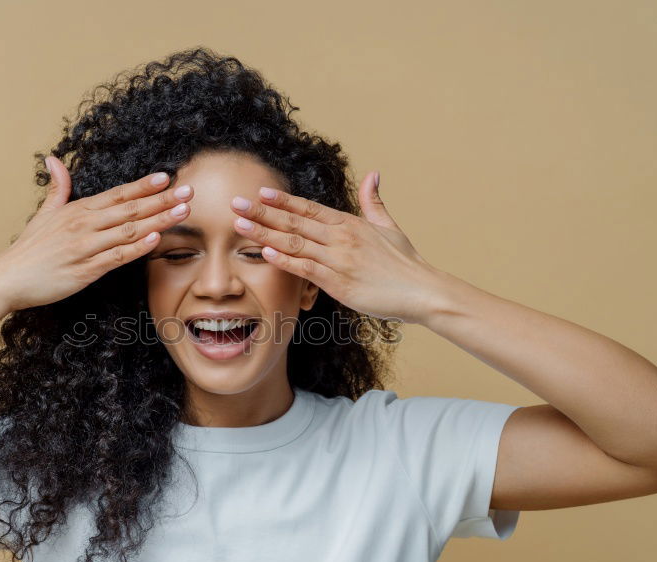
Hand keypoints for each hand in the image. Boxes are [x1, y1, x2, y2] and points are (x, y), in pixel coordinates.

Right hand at [0, 155, 193, 310]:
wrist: (8, 279)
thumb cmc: (29, 250)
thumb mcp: (43, 214)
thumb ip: (57, 188)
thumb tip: (54, 160)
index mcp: (78, 210)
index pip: (117, 194)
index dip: (143, 186)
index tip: (167, 177)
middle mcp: (84, 225)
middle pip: (130, 209)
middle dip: (161, 199)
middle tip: (188, 191)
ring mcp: (86, 247)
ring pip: (129, 230)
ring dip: (159, 220)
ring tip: (183, 211)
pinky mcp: (85, 270)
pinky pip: (117, 257)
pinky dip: (137, 247)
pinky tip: (156, 239)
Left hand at [229, 172, 446, 324]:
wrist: (421, 290)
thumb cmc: (405, 262)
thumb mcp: (388, 226)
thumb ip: (374, 201)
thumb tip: (373, 174)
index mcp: (350, 223)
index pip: (309, 207)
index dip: (283, 200)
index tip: (260, 191)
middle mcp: (341, 237)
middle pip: (294, 221)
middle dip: (262, 211)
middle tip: (235, 203)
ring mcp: (338, 259)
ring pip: (294, 242)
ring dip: (264, 232)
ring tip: (239, 224)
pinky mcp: (338, 282)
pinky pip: (305, 268)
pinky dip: (283, 260)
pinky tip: (264, 252)